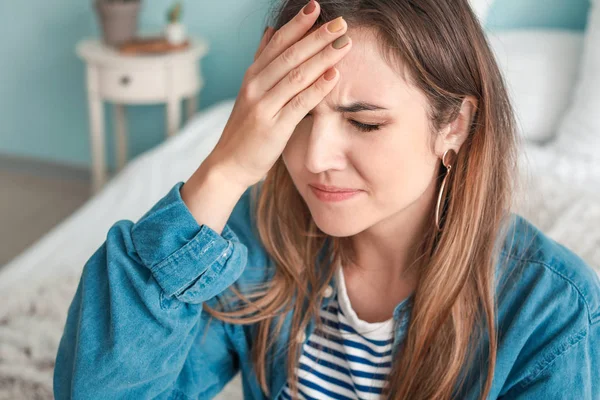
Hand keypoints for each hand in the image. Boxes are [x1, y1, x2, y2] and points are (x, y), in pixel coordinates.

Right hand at [205, 0, 351, 188]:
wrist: (228, 163)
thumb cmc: (245, 129)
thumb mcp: (249, 91)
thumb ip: (262, 62)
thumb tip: (270, 31)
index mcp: (252, 76)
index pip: (277, 43)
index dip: (297, 24)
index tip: (316, 7)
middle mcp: (255, 86)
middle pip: (289, 55)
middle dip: (316, 36)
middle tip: (340, 23)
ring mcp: (263, 106)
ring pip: (295, 76)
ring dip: (322, 58)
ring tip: (344, 44)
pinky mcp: (273, 127)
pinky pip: (298, 104)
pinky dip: (316, 89)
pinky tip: (333, 77)